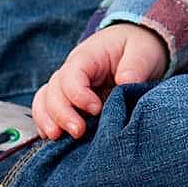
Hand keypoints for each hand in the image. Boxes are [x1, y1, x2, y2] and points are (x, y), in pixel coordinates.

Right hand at [32, 24, 168, 139]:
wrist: (133, 48)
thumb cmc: (137, 49)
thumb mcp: (143, 51)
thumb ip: (135, 65)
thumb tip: (125, 82)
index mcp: (88, 57)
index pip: (71, 74)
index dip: (78, 94)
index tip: (96, 109)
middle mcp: (71, 71)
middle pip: (54, 90)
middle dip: (62, 113)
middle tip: (78, 132)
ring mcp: (66, 85)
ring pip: (44, 100)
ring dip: (47, 120)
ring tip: (57, 137)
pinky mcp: (68, 99)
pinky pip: (46, 109)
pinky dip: (44, 122)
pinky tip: (50, 137)